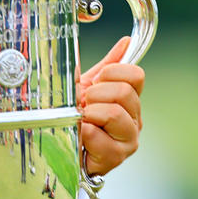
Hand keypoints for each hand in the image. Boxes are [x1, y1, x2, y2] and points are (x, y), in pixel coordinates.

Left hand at [79, 36, 144, 175]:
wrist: (62, 147)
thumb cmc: (77, 117)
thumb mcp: (87, 87)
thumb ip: (106, 66)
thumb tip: (126, 41)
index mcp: (130, 99)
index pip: (135, 75)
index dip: (111, 73)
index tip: (95, 82)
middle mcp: (134, 118)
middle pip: (124, 92)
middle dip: (95, 95)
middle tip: (84, 105)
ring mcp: (128, 139)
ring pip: (113, 114)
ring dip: (89, 114)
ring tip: (82, 120)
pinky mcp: (116, 156)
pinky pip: (99, 137)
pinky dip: (83, 132)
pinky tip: (79, 134)